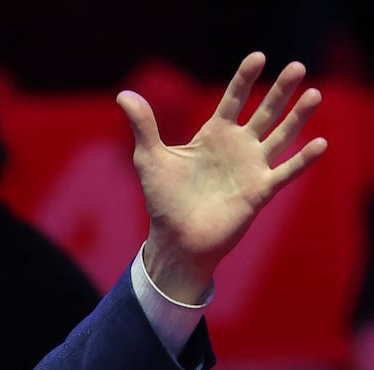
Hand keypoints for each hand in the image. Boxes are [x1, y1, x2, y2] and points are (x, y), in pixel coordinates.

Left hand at [117, 52, 326, 302]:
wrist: (176, 239)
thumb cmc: (163, 200)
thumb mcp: (150, 158)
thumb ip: (143, 125)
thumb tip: (123, 94)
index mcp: (214, 135)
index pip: (234, 99)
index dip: (245, 78)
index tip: (258, 57)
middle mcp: (238, 147)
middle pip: (265, 112)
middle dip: (280, 90)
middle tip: (297, 66)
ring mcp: (251, 168)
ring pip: (281, 136)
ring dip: (298, 117)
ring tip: (315, 94)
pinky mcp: (260, 191)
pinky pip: (286, 171)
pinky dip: (303, 159)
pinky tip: (320, 143)